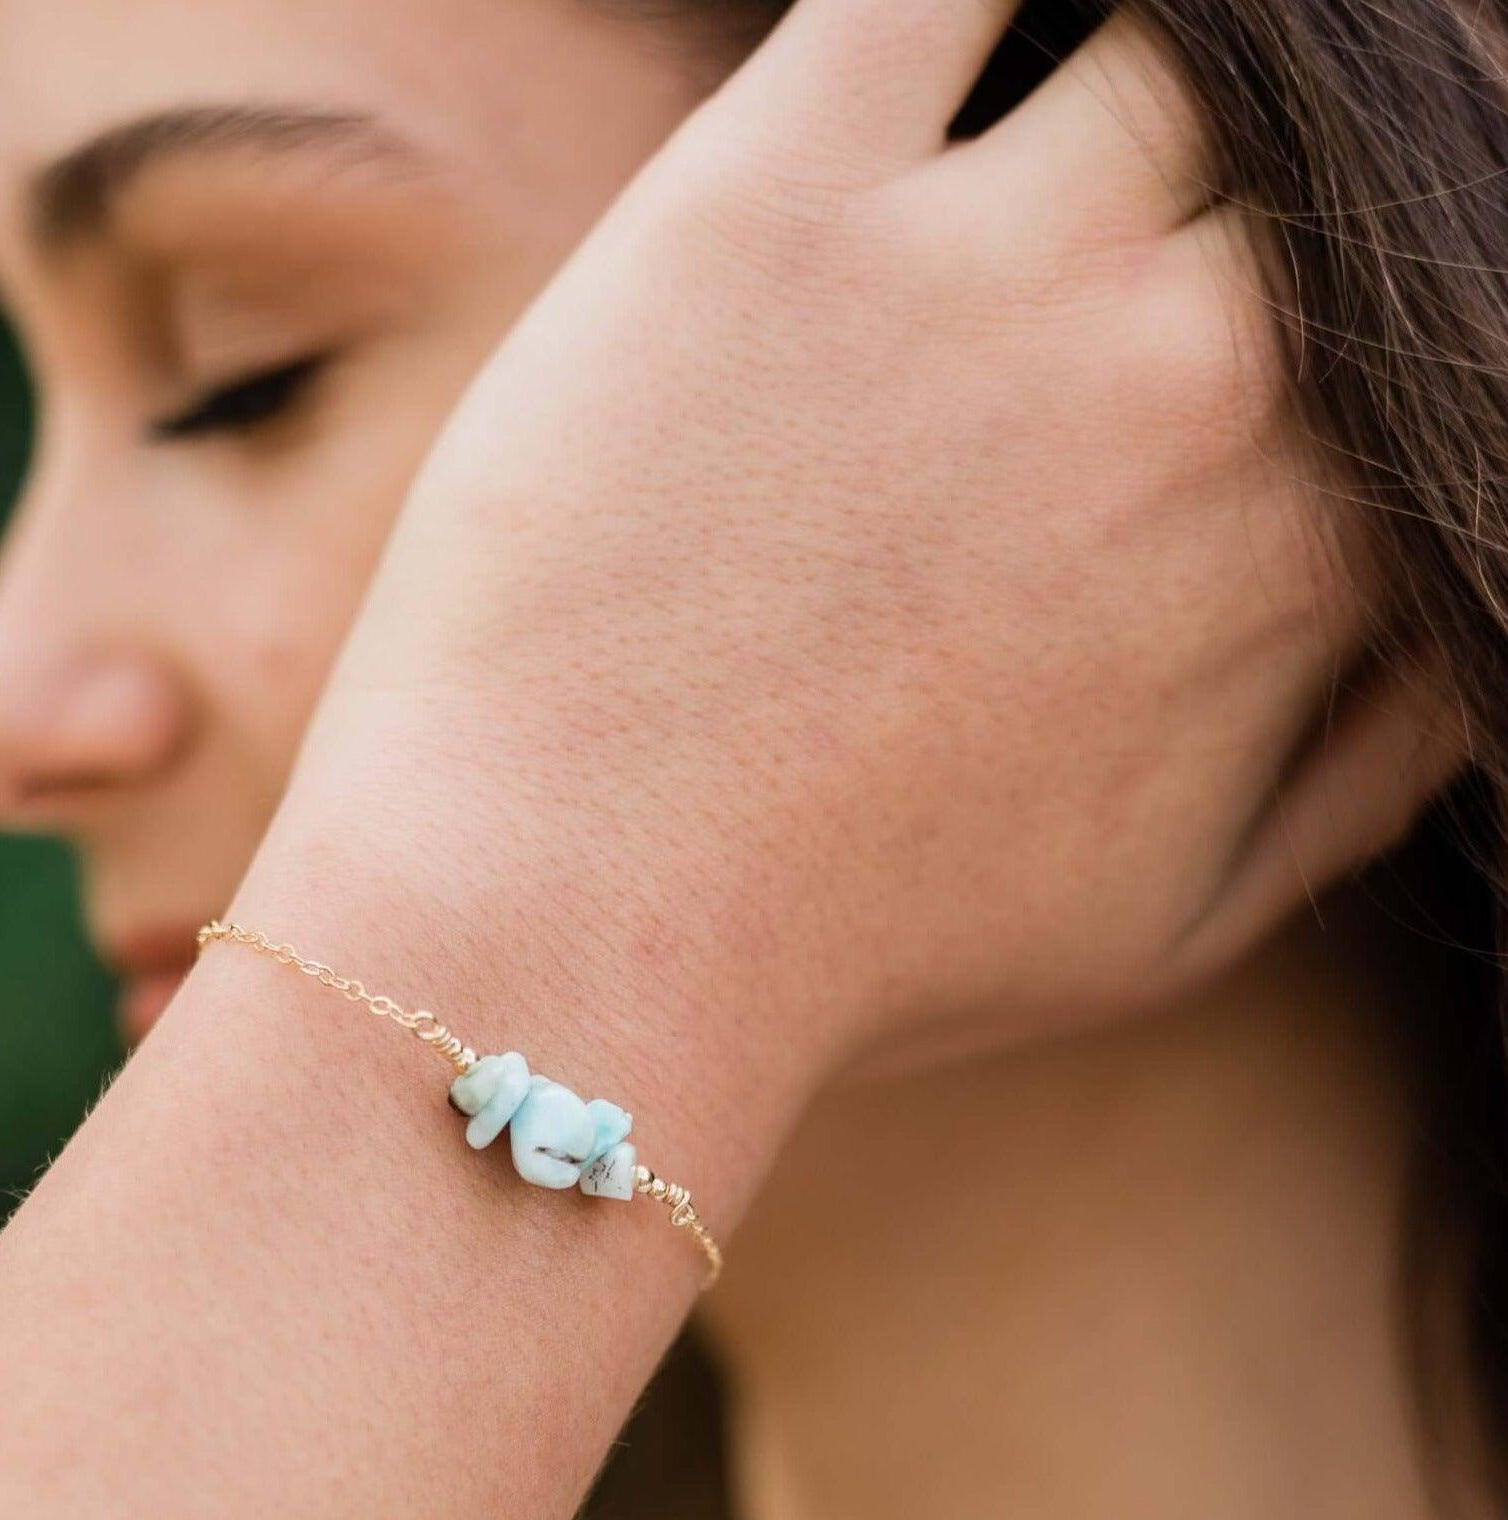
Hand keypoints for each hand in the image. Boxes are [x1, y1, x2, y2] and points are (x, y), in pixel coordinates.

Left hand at [256, 0, 1460, 1120]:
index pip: (1430, 315)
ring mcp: (988, 263)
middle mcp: (1195, 369)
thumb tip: (1462, 636)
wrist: (577, 926)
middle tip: (1151, 229)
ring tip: (1038, 152)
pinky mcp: (776, 197)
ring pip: (1168, 44)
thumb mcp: (1172, 924)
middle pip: (1337, 152)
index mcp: (1309, 538)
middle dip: (1275, 178)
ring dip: (1128, 82)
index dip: (1359, 296)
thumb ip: (1362, 767)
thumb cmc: (854, 951)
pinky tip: (932, 49)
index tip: (1259, 310)